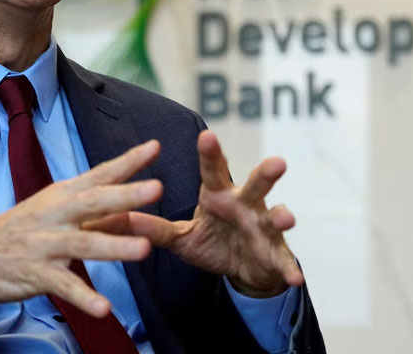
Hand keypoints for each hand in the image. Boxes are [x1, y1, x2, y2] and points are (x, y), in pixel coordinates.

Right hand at [0, 140, 162, 315]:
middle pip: (94, 202)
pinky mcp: (35, 273)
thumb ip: (94, 212)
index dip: (127, 161)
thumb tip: (131, 208)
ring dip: (115, 246)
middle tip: (156, 188)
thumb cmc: (20, 231)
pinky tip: (105, 309)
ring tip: (145, 250)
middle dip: (126, 195)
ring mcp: (45, 244)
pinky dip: (85, 298)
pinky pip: (64, 287)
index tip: (155, 147)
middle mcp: (55, 214)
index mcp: (62, 195)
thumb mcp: (55, 213)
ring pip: (84, 244)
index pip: (100, 174)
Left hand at [88, 130, 302, 297]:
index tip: (206, 135)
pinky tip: (293, 276)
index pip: (213, 171)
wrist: (244, 268)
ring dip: (282, 217)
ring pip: (275, 218)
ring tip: (287, 218)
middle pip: (255, 186)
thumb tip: (118, 218)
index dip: (210, 154)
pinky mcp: (275, 254)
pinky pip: (283, 260)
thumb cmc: (213, 243)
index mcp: (219, 196)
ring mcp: (263, 228)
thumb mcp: (181, 238)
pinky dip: (288, 267)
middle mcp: (245, 205)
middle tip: (277, 162)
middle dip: (265, 175)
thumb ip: (154, 228)